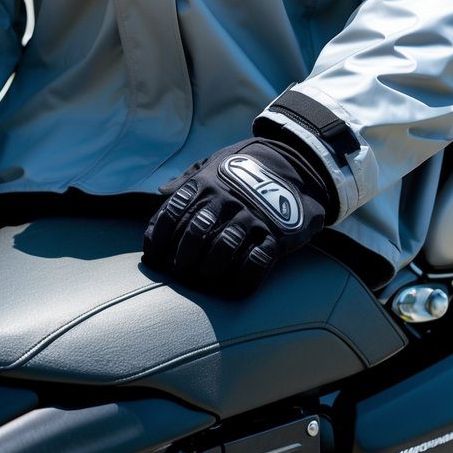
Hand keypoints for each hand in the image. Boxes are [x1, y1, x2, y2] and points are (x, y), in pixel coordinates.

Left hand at [143, 136, 336, 296]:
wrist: (297, 163)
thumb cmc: (247, 167)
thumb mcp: (216, 163)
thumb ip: (189, 179)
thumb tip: (161, 193)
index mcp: (206, 183)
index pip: (171, 213)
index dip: (158, 240)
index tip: (154, 258)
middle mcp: (226, 199)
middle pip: (194, 236)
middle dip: (182, 261)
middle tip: (180, 275)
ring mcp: (252, 216)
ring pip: (222, 251)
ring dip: (208, 272)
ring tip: (204, 281)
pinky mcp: (277, 233)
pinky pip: (256, 263)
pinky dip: (241, 281)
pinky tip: (232, 289)